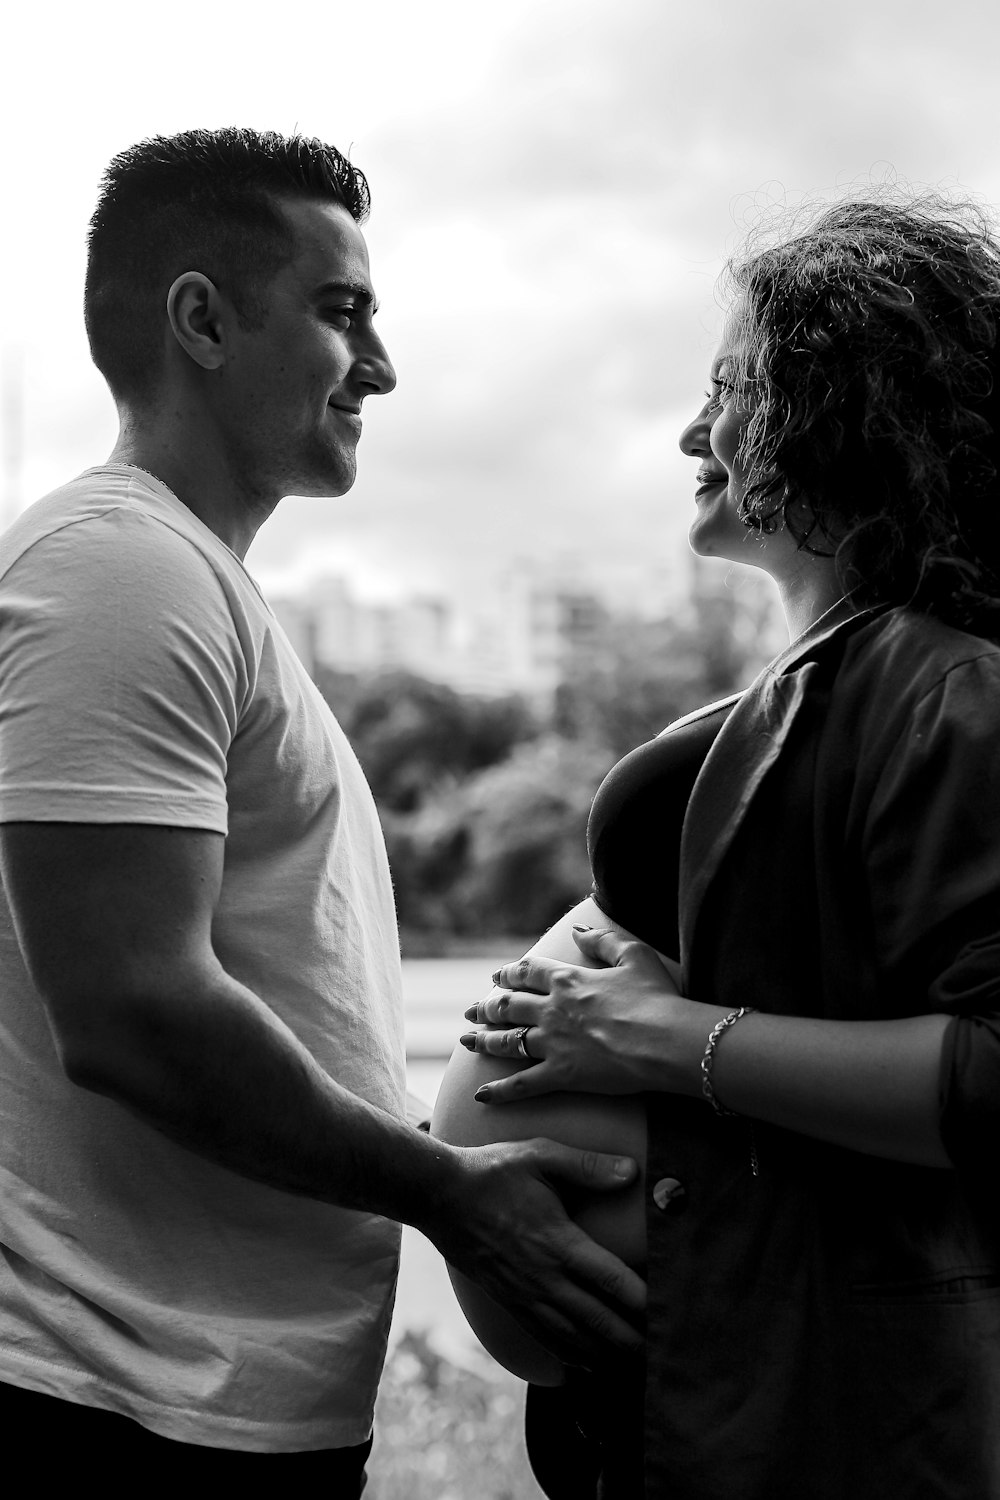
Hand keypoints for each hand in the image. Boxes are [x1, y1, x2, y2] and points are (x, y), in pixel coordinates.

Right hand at [423, 1135, 646, 1369]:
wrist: (439, 1196)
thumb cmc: (493, 1171)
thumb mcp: (540, 1155)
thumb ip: (587, 1166)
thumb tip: (632, 1171)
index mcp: (558, 1241)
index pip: (611, 1281)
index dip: (643, 1301)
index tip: (669, 1312)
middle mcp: (543, 1277)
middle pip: (598, 1321)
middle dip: (633, 1340)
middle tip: (663, 1351)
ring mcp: (524, 1295)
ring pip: (573, 1339)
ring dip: (606, 1355)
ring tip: (636, 1364)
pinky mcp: (508, 1302)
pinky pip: (545, 1338)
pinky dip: (572, 1356)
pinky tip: (589, 1364)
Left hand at [460, 927, 689, 1102]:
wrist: (664, 1041)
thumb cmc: (656, 998)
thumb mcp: (634, 955)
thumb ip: (602, 940)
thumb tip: (577, 930)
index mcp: (568, 980)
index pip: (527, 972)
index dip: (509, 974)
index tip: (496, 978)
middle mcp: (552, 1010)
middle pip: (508, 1005)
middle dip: (487, 1007)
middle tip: (472, 1011)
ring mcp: (552, 1043)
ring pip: (507, 1041)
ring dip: (484, 1040)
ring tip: (467, 1040)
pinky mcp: (560, 1075)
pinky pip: (522, 1084)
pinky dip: (500, 1091)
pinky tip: (482, 1095)